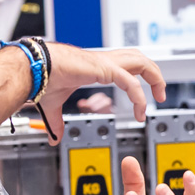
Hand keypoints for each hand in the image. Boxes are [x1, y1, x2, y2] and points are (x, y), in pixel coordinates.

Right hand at [36, 43, 166, 141]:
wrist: (34, 67)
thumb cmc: (42, 78)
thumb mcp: (53, 105)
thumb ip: (58, 121)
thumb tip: (54, 137)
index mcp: (97, 66)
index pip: (126, 65)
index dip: (138, 77)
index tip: (142, 97)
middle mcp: (105, 61)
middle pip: (140, 58)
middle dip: (154, 73)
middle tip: (160, 94)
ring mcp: (107, 63)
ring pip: (142, 62)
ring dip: (155, 79)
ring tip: (159, 97)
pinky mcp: (105, 69)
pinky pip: (130, 82)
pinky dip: (139, 96)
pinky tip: (140, 110)